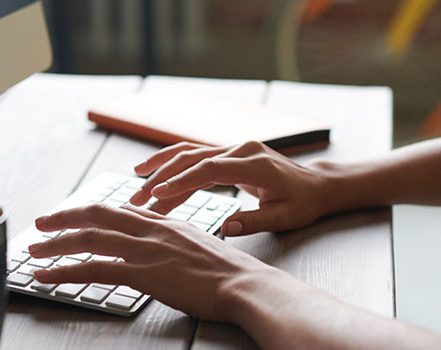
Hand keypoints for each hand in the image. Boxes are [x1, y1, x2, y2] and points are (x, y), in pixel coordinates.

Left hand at [28, 203, 269, 320]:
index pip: (117, 210)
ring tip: (33, 253)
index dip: (89, 212)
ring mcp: (146, 249)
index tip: (71, 217)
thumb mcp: (197, 244)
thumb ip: (172, 240)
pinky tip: (47, 277)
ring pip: (90, 240)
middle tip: (40, 223)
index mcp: (163, 222)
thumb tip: (159, 248)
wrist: (245, 284)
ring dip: (55, 245)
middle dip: (63, 218)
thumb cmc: (226, 270)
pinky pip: (96, 269)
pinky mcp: (144, 273)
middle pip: (96, 215)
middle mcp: (150, 229)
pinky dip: (66, 272)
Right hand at [130, 141, 332, 235]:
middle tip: (137, 198)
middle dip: (162, 177)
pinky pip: (196, 157)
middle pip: (193, 158)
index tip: (158, 194)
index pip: (210, 169)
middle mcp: (241, 149)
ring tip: (135, 181)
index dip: (182, 181)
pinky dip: (174, 165)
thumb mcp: (284, 217)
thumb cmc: (302, 202)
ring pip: (190, 153)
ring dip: (161, 167)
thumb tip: (223, 229)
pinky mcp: (229, 154)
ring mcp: (234, 149)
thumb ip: (254, 221)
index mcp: (255, 163)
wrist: (315, 184)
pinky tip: (155, 173)